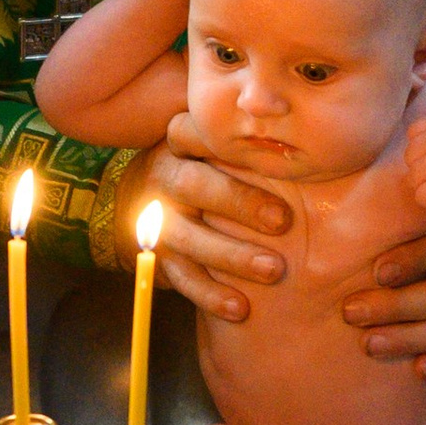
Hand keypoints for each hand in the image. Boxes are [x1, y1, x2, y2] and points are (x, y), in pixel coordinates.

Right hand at [111, 128, 289, 323]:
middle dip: (240, 203)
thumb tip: (292, 116)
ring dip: (232, 256)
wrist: (134, 204)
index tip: (277, 155)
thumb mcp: (207, 145)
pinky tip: (241, 308)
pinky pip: (184, 279)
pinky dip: (211, 295)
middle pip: (197, 186)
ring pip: (190, 238)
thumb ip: (241, 138)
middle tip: (283, 221)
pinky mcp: (159, 259)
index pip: (201, 135)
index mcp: (181, 145)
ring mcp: (158, 222)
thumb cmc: (199, 169)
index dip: (231, 144)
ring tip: (273, 270)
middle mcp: (167, 179)